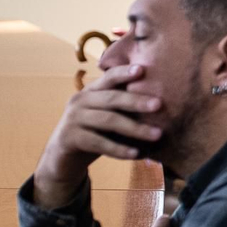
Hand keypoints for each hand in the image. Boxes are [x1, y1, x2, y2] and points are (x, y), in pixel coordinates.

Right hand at [32, 64, 161, 209]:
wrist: (63, 157)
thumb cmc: (95, 131)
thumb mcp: (108, 114)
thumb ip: (124, 106)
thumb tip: (162, 101)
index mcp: (91, 91)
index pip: (108, 78)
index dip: (124, 73)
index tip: (142, 69)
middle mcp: (80, 100)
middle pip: (112, 98)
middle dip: (137, 101)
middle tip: (159, 105)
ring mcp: (73, 119)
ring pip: (108, 121)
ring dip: (135, 128)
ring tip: (157, 135)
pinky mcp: (70, 138)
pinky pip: (98, 143)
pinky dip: (119, 149)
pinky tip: (136, 154)